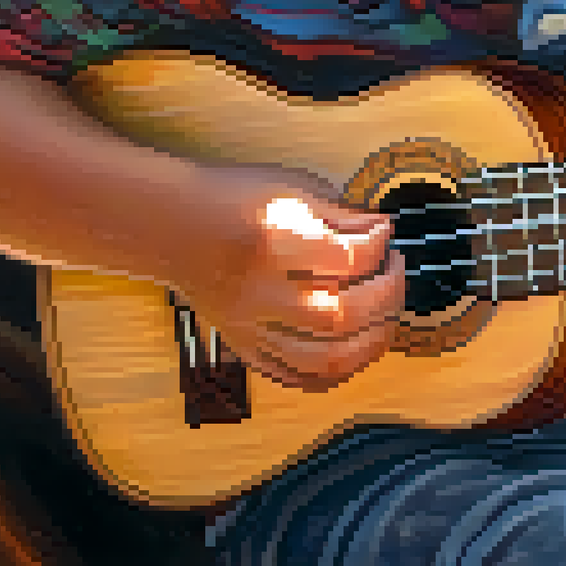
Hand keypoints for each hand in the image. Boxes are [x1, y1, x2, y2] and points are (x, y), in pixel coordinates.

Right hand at [170, 165, 405, 391]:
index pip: (347, 258)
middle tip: (393, 271)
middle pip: (341, 314)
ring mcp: (251, 327)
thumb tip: (383, 232)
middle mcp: (260, 291)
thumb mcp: (291, 188)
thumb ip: (341, 214)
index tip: (383, 234)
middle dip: (386, 294)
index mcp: (272, 240)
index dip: (378, 247)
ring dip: (371, 342)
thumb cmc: (232, 200)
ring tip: (386, 315)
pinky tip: (355, 348)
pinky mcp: (246, 347)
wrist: (172, 227)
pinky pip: (297, 377)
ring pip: (325, 358)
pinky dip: (335, 372)